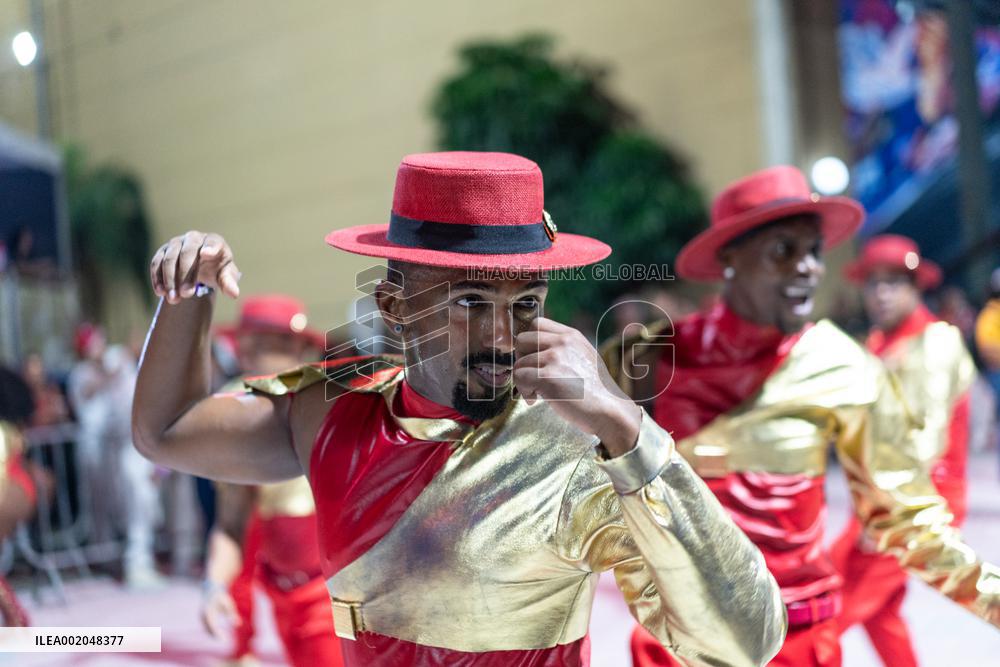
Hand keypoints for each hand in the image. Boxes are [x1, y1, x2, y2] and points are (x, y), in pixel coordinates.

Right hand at [150, 231, 240, 303]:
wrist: (201, 265)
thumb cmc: (217, 269)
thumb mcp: (226, 276)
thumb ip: (229, 283)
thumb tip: (234, 294)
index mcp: (214, 241)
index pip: (212, 242)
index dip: (210, 248)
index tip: (205, 254)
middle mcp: (194, 238)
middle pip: (187, 253)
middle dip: (186, 274)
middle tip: (187, 294)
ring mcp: (176, 243)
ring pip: (169, 259)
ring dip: (169, 280)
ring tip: (173, 299)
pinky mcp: (163, 251)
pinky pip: (156, 263)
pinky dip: (157, 278)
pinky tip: (160, 293)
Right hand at [200, 583, 239, 639]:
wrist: (211, 589)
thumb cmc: (222, 597)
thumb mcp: (229, 604)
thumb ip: (233, 614)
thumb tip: (239, 625)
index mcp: (209, 611)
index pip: (212, 625)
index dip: (217, 633)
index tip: (223, 639)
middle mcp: (203, 614)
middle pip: (208, 627)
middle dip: (215, 634)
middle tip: (223, 640)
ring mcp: (201, 616)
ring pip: (207, 627)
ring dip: (213, 633)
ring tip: (221, 638)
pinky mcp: (202, 617)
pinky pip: (206, 626)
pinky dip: (211, 630)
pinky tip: (218, 634)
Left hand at [514, 317, 640, 456]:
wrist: (608, 410)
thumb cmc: (595, 390)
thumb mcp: (584, 356)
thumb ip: (564, 348)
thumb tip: (537, 350)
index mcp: (571, 335)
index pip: (536, 324)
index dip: (529, 342)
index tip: (532, 359)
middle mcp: (562, 342)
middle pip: (522, 340)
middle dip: (521, 360)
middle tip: (531, 377)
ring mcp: (554, 358)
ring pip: (519, 363)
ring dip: (523, 381)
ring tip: (538, 393)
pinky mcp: (547, 377)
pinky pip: (519, 378)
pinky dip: (524, 391)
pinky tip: (536, 399)